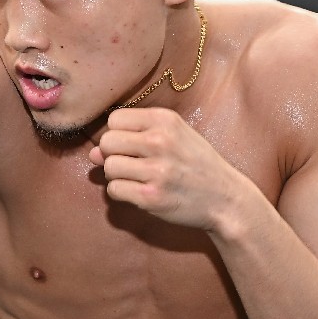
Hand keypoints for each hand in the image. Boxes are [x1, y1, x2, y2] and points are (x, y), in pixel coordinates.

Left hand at [87, 107, 240, 230]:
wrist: (225, 198)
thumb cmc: (196, 165)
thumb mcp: (173, 138)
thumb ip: (133, 138)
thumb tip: (93, 153)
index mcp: (165, 120)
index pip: (114, 119)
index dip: (117, 134)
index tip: (132, 145)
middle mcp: (160, 142)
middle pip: (107, 142)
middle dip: (113, 155)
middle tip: (133, 164)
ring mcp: (156, 170)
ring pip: (108, 167)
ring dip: (117, 175)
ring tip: (138, 178)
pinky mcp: (151, 197)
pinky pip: (114, 190)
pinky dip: (122, 193)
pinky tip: (140, 191)